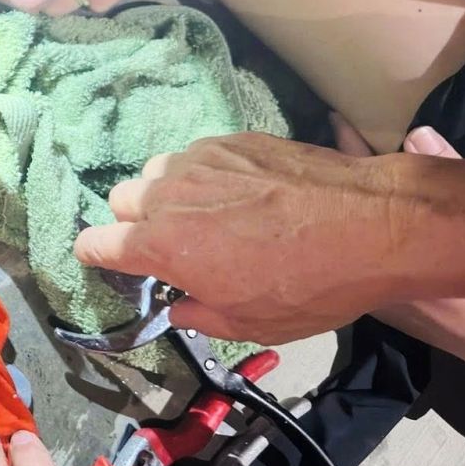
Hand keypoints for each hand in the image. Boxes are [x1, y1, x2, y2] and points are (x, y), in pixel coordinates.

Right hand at [73, 132, 433, 343]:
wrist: (370, 226)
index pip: (94, 243)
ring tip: (209, 213)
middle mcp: (166, 196)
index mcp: (160, 247)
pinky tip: (244, 192)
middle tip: (175, 244)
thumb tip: (178, 305)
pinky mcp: (231, 140)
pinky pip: (197, 156)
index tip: (111, 263)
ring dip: (169, 194)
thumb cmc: (306, 286)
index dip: (96, 256)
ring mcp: (198, 161)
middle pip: (121, 201)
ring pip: (158, 173)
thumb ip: (197, 316)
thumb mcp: (248, 324)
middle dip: (135, 223)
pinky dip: (207, 174)